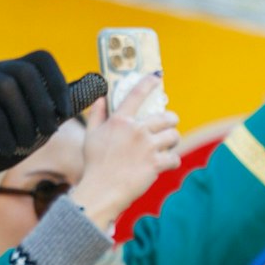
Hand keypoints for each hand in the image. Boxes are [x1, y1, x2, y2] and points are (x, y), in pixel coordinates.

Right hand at [0, 51, 103, 203]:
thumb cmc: (7, 141)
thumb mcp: (39, 125)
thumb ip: (60, 107)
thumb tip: (98, 85)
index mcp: (15, 70)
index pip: (41, 59)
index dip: (58, 82)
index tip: (65, 112)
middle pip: (25, 71)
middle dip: (41, 105)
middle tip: (49, 132)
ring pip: (5, 86)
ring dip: (22, 118)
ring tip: (27, 143)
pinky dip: (2, 129)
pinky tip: (9, 149)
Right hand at [72, 77, 181, 227]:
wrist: (102, 189)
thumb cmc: (94, 164)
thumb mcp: (90, 136)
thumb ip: (97, 115)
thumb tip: (101, 98)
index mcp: (119, 120)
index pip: (136, 95)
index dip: (149, 83)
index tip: (157, 76)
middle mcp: (136, 130)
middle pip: (166, 117)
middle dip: (171, 121)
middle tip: (169, 125)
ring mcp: (147, 146)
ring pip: (173, 136)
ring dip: (173, 141)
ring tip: (168, 145)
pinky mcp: (156, 163)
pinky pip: (174, 157)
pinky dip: (172, 161)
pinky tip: (166, 164)